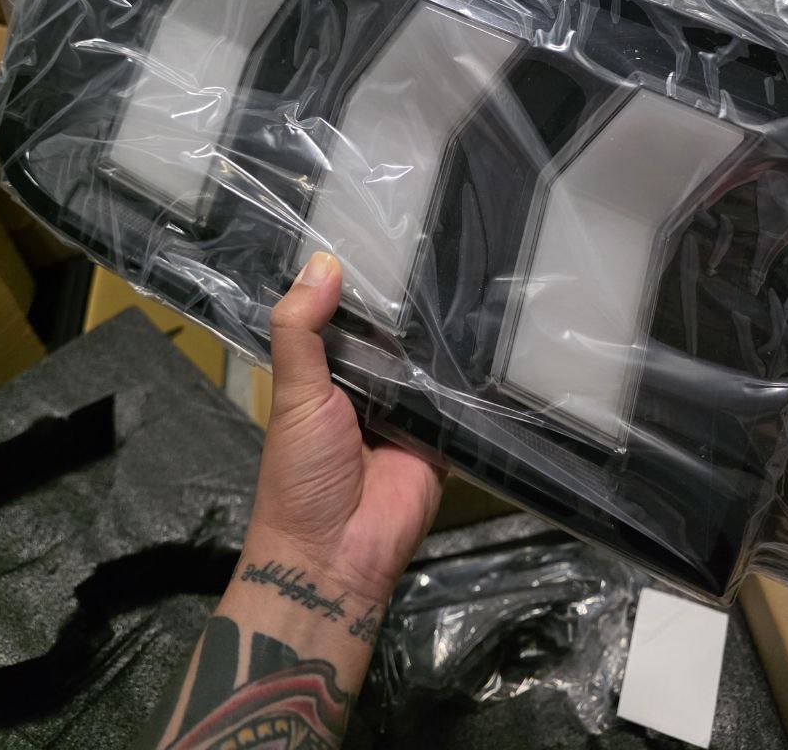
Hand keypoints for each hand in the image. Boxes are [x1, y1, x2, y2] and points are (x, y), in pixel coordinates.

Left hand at [248, 253, 442, 603]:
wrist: (335, 558)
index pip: (350, 315)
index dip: (363, 280)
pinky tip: (493, 333)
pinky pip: (462, 400)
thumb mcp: (293, 395)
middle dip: (412, 303)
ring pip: (431, 362)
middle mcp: (372, 386)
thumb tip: (323, 262)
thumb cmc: (301, 475)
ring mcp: (411, 411)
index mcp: (329, 372)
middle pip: (396, 335)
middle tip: (442, 240)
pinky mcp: (446, 437)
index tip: (387, 229)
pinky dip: (473, 377)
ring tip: (476, 273)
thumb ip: (300, 331)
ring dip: (445, 335)